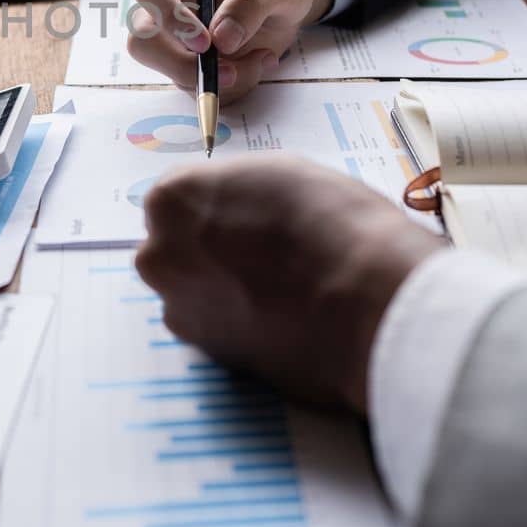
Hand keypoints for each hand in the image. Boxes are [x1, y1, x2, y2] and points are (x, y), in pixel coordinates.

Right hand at [127, 0, 334, 101]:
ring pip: (167, 69)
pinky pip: (193, 85)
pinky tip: (258, 62)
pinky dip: (228, 86)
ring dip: (214, 78)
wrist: (287, 1)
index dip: (168, 15)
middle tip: (227, 72)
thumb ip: (252, 3)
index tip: (204, 42)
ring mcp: (172, 33)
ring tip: (261, 59)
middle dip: (180, 64)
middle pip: (142, 38)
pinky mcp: (186, 60)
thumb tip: (222, 40)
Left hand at [135, 154, 440, 410]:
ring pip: (192, 290)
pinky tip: (278, 316)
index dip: (219, 206)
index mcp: (171, 200)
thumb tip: (227, 209)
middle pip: (175, 245)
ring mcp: (177, 308)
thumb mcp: (278, 172)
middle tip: (262, 253)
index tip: (249, 216)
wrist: (368, 303)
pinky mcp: (205, 354)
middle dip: (208, 249)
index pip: (181, 197)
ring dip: (219, 289)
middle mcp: (159, 255)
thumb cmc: (332, 223)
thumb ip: (232, 191)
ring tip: (277, 288)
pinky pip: (214, 328)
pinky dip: (237, 323)